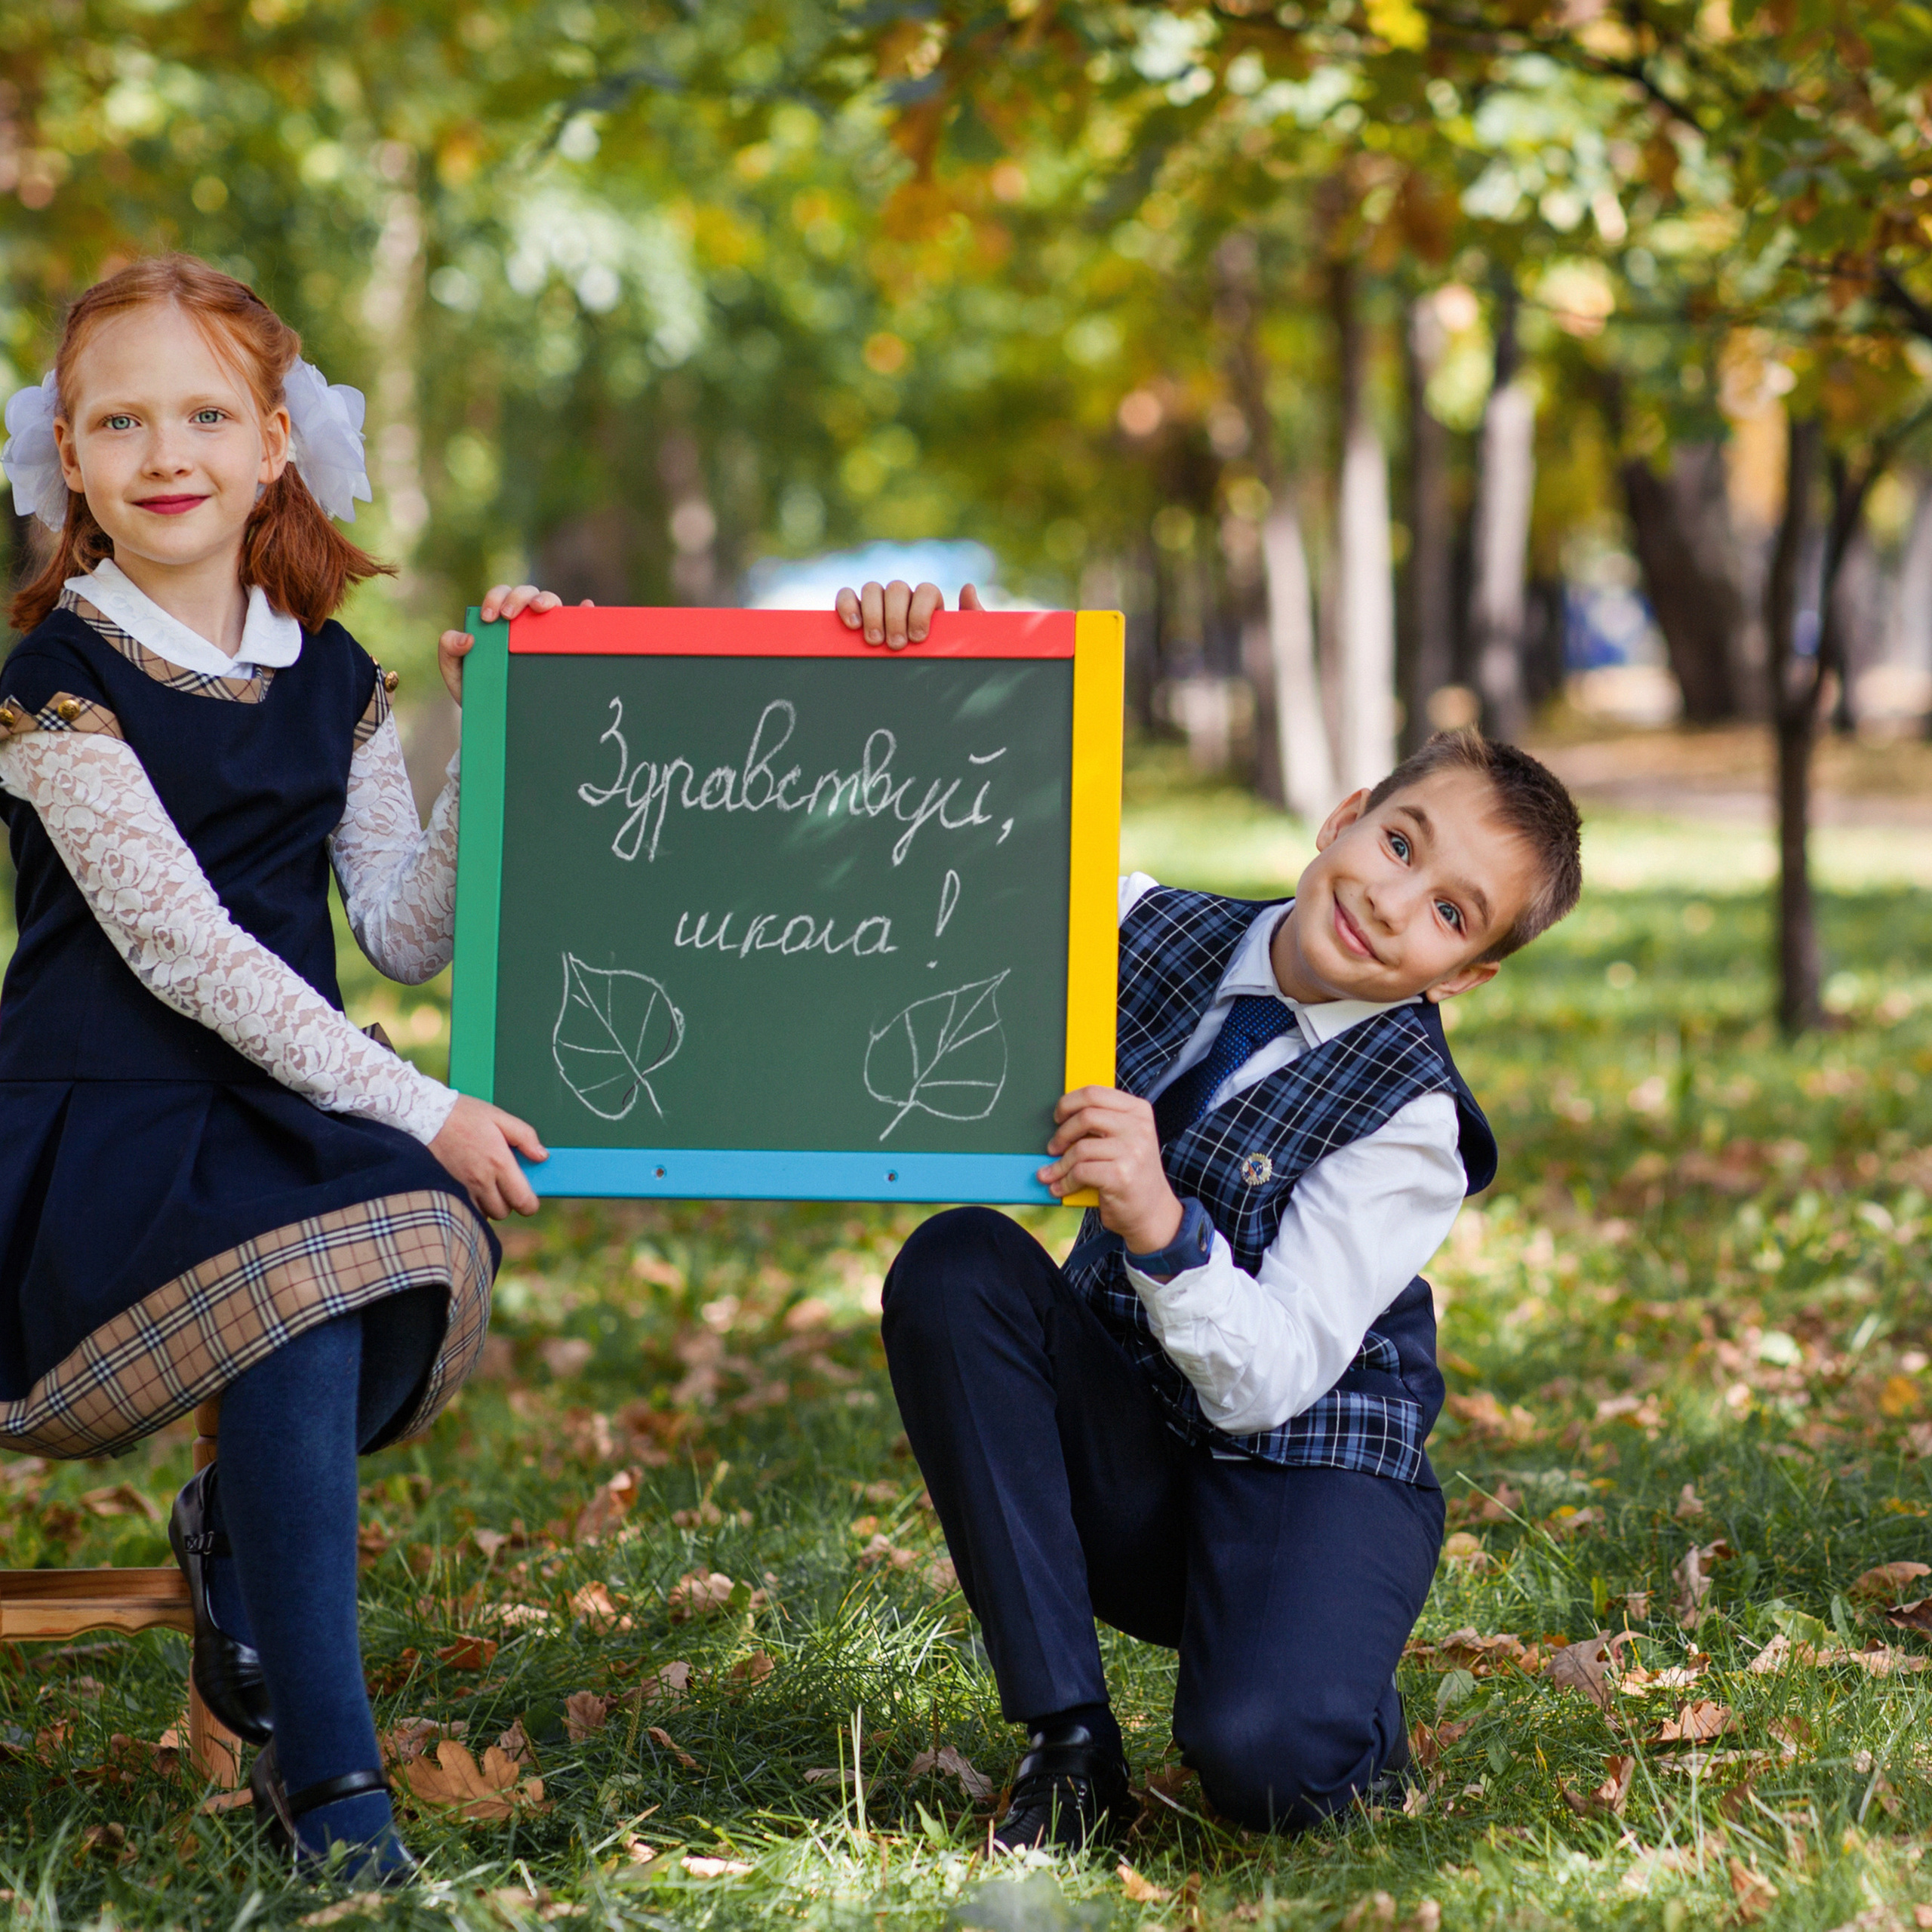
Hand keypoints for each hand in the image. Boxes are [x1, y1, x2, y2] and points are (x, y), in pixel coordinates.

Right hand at [428, 1093, 547, 1218]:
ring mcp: (461, 1188)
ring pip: (483, 1213)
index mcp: (498, 1163)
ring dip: (489, 1204)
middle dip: (508, 1202)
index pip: (522, 1201)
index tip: (529, 1197)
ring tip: (486, 1183)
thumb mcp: (499, 1117)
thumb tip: (542, 1156)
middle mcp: (480, 1180)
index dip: (530, 1204)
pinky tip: (471, 1186)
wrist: (423, 1115)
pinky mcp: (446, 1190)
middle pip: (503, 1212)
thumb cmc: (463, 1114)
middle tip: (505, 1184)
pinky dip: (471, 1204)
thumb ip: (525, 1136)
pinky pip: (464, 1209)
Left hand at [439, 585, 593, 703]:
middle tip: (508, 616)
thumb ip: (449, 652)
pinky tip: (587, 607)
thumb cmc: (479, 691)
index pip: (501, 596)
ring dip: (547, 599)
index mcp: (500, 620)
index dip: (496, 598)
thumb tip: (467, 638)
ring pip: (552, 603)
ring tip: (540, 610)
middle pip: (527, 593)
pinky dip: (584, 613)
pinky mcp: (563, 648)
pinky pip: (577, 626)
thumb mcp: (457, 674)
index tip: (489, 618)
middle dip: (519, 597)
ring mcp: (546, 633)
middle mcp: (525, 621)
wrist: (499, 720)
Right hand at [834, 579, 983, 648]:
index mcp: (929, 604)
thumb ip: (974, 619)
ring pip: (871, 589)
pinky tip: (852, 626)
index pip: (925, 590)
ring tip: (874, 642)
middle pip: (896, 588)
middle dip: (895, 617)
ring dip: (872, 613)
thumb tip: (967, 588)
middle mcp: (902, 599)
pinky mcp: (854, 612)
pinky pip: (846, 595)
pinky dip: (847, 605)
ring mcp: (877, 604)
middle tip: (896, 645)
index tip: (918, 638)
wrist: (922, 688)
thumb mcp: (964, 646)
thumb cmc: (942, 662)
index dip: (920, 610)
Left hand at [1038, 1086, 1183, 1252]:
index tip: (1058, 1116)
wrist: (1154, 1212)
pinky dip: (1065, 1181)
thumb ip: (1104, 1122)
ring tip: (1051, 1174)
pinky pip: (1080, 1172)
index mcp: (1138, 1111)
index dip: (1069, 1102)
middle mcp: (1138, 1128)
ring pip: (1079, 1148)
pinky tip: (1060, 1188)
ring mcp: (1132, 1152)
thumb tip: (1063, 1115)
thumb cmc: (1132, 1173)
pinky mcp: (1121, 1176)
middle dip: (1062, 1133)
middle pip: (1085, 1116)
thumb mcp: (1127, 1139)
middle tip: (1053, 1147)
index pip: (1094, 1093)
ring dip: (1059, 1165)